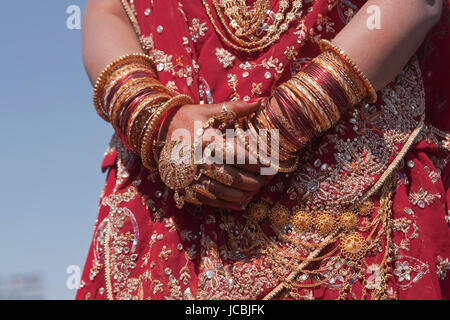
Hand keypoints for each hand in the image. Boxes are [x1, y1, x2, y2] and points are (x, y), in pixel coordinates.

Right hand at [157, 100, 273, 210]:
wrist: (156, 131)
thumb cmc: (186, 118)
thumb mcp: (209, 110)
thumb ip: (236, 108)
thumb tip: (261, 102)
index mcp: (208, 141)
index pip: (242, 157)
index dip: (261, 163)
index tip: (273, 164)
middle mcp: (200, 162)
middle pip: (237, 179)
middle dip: (258, 181)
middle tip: (269, 178)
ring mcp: (192, 177)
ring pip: (226, 194)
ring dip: (246, 194)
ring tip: (257, 189)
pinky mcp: (186, 187)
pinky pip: (211, 201)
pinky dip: (228, 203)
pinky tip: (240, 200)